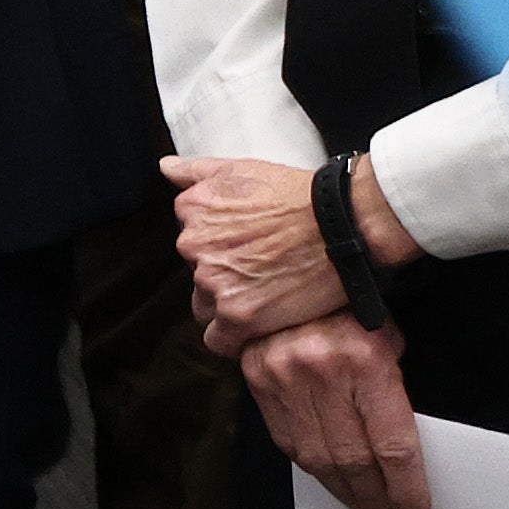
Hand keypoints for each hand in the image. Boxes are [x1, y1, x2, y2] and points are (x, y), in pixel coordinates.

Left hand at [169, 151, 408, 349]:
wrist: (342, 223)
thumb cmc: (300, 195)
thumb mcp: (241, 169)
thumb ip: (196, 171)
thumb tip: (166, 168)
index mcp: (191, 210)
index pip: (190, 243)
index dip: (219, 252)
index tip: (245, 255)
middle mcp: (193, 245)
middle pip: (197, 275)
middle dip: (223, 280)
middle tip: (261, 278)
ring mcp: (213, 281)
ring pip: (206, 308)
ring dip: (230, 308)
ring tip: (266, 302)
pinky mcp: (237, 314)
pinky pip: (219, 340)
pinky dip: (235, 340)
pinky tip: (257, 330)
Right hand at [241, 314, 430, 508]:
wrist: (281, 269)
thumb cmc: (350, 306)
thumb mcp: (387, 338)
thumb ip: (391, 390)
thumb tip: (397, 450)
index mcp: (366, 360)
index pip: (392, 444)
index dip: (406, 488)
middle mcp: (322, 372)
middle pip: (354, 459)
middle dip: (376, 498)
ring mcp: (284, 378)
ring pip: (317, 457)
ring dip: (344, 491)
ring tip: (363, 508)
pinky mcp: (258, 381)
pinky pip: (287, 440)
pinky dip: (310, 467)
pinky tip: (329, 478)